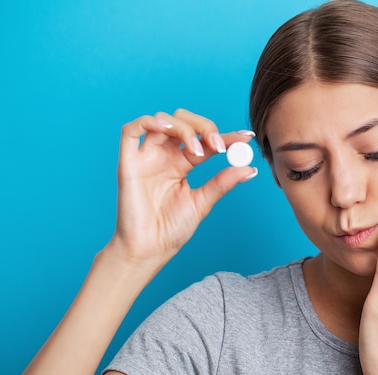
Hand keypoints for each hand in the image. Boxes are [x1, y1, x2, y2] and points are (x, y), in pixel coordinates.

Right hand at [108, 109, 256, 272]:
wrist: (149, 250)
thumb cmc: (171, 230)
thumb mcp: (202, 202)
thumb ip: (223, 182)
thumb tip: (249, 168)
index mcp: (182, 163)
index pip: (205, 141)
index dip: (226, 136)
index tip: (246, 137)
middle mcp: (164, 155)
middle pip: (184, 122)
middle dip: (204, 127)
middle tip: (220, 146)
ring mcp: (146, 157)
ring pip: (162, 121)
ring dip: (184, 127)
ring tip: (198, 149)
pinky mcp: (128, 163)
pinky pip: (130, 131)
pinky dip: (148, 122)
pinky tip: (166, 129)